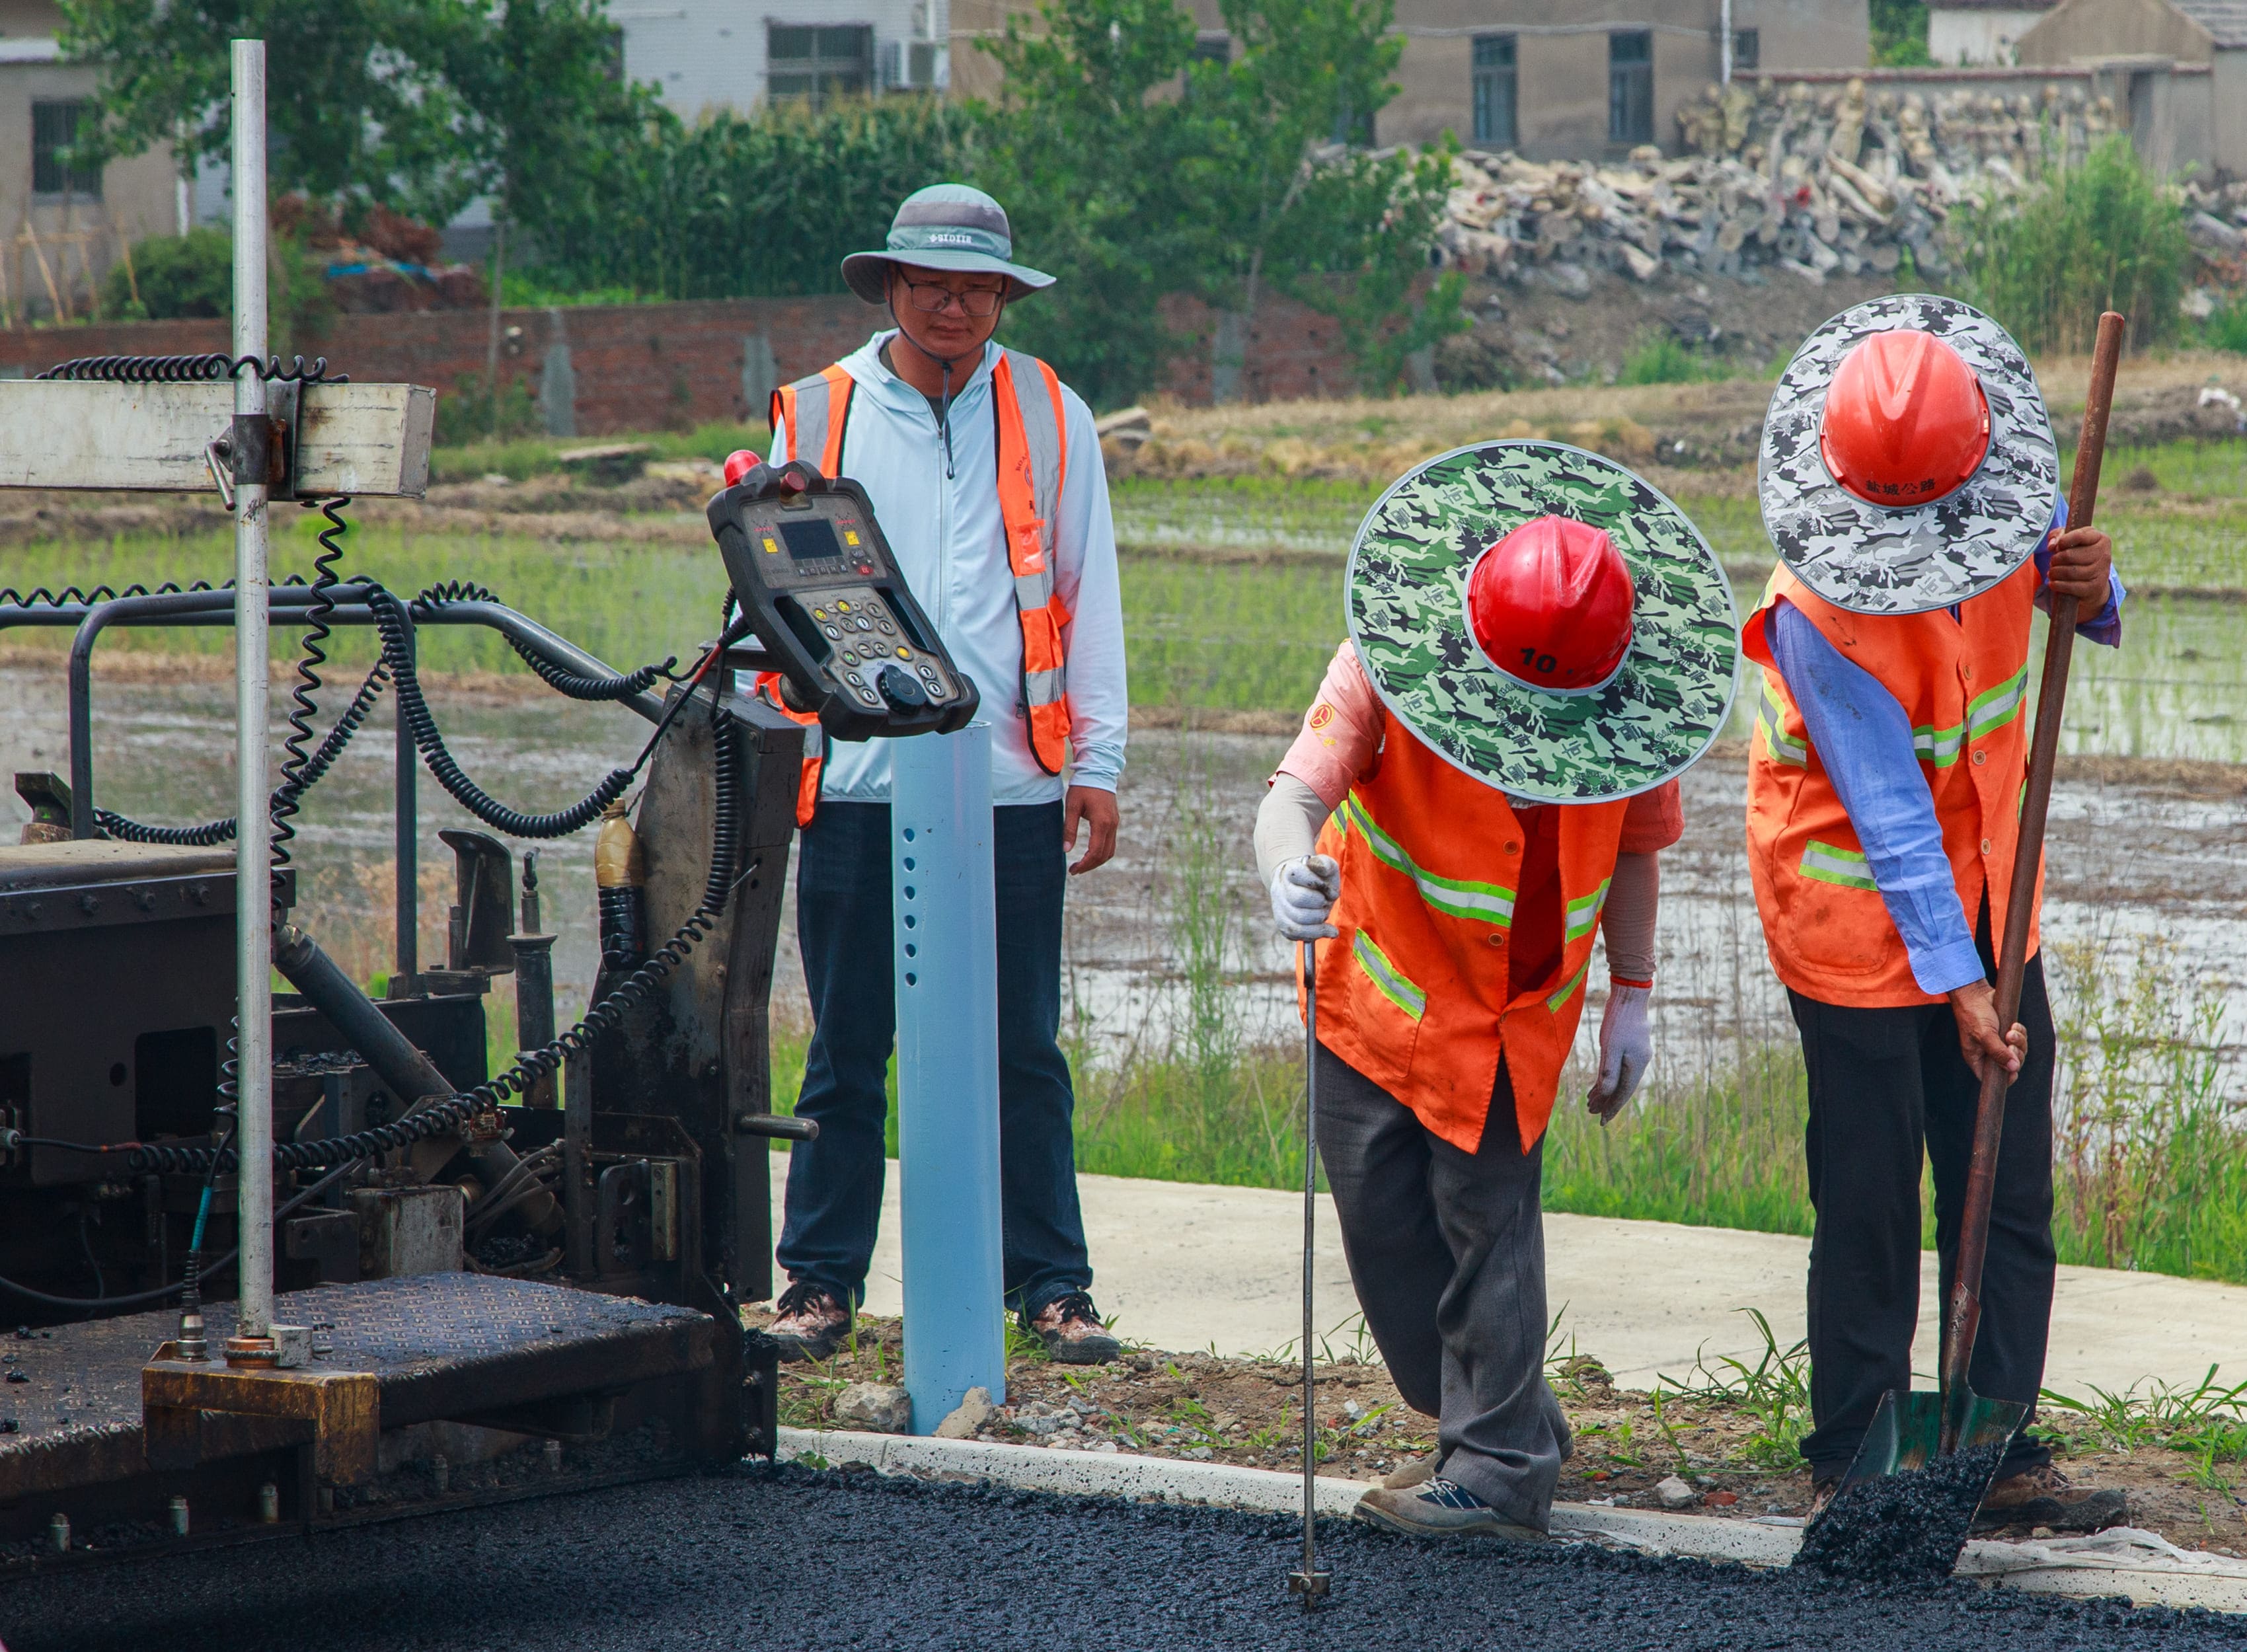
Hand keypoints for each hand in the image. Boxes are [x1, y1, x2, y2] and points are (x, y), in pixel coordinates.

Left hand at [1064, 785, 1117, 873]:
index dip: (1084, 864)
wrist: (1098, 771)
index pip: (1095, 852)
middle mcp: (1111, 825)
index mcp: (1101, 823)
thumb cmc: (1082, 787)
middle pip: (1104, 855)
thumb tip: (1066, 850)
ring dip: (1096, 861)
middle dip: (1089, 866)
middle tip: (1074, 870)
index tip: (1072, 870)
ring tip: (1082, 865)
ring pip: (1110, 851)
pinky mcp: (1114, 821)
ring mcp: (1115, 824)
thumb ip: (1069, 829)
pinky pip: (1111, 843)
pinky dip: (1101, 852)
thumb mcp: (1072, 807)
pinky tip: (1089, 853)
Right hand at [1270, 854, 1340, 941]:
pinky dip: (1316, 934)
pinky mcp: (1283, 925)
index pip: (1301, 875)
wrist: (1302, 887)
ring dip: (1320, 919)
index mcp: (1289, 871)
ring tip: (1324, 913)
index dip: (1320, 883)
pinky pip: (1297, 934)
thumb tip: (1320, 868)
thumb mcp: (1325, 866)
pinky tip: (1329, 930)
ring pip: (1298, 920)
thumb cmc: (1317, 877)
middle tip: (1325, 901)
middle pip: (1299, 899)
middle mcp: (1280, 889)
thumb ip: (1325, 864)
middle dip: (1320, 902)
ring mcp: (1279, 909)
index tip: (1328, 888)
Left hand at [1588, 982, 1651, 1122]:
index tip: (1601, 1121)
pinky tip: (1600, 1081)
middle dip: (1607, 1100)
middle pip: (1622, 1087)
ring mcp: (1637, 1054)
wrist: (1629, 995)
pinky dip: (1609, 1076)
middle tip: (1591, 1112)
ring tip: (1591, 1100)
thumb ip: (1609, 1071)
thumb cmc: (1619, 1020)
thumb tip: (1607, 1093)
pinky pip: (1620, 1067)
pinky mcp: (1631, 1046)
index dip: (1612, 1107)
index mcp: (1637, 1065)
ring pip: (1620, 1078)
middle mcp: (1640, 1062)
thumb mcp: (1610, 1047)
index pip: (1622, 1093)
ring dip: (1606, 1089)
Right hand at [1949, 979, 2025, 1085]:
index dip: (2004, 1078)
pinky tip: (2014, 1024)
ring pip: (2018, 1052)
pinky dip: (2021, 1033)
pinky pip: (2021, 1039)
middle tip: (2011, 1044)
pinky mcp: (2006, 1032)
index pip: (1991, 1077)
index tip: (2013, 1072)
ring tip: (2012, 1030)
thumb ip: (1998, 1052)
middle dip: (2015, 1055)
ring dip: (2020, 1042)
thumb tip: (2013, 1068)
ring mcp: (1998, 1042)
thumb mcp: (1985, 1035)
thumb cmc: (1974, 1014)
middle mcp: (1988, 1052)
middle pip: (2009, 1065)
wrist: (1976, 992)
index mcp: (1977, 1057)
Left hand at [2045, 526, 2112, 605]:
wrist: (2093, 581)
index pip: (2078, 536)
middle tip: (2052, 562)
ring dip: (2055, 572)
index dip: (2062, 541)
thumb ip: (2058, 535)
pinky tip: (2053, 583)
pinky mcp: (2095, 587)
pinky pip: (2072, 587)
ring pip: (2069, 572)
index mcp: (2101, 539)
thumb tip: (2052, 546)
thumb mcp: (2070, 540)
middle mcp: (2104, 555)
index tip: (2057, 547)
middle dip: (2055, 559)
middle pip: (2069, 555)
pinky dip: (2058, 585)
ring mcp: (2101, 572)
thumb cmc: (2079, 555)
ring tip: (2052, 572)